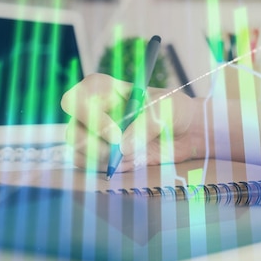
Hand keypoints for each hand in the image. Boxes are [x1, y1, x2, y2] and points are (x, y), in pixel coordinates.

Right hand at [61, 73, 197, 171]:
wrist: (187, 132)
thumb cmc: (175, 109)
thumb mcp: (166, 108)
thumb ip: (146, 124)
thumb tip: (122, 147)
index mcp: (105, 91)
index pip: (77, 98)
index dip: (89, 117)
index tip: (116, 134)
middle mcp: (95, 112)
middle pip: (73, 129)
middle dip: (93, 145)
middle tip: (117, 152)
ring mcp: (96, 135)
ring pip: (78, 150)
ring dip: (99, 159)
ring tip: (127, 158)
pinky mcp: (103, 155)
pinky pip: (89, 165)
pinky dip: (105, 169)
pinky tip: (128, 163)